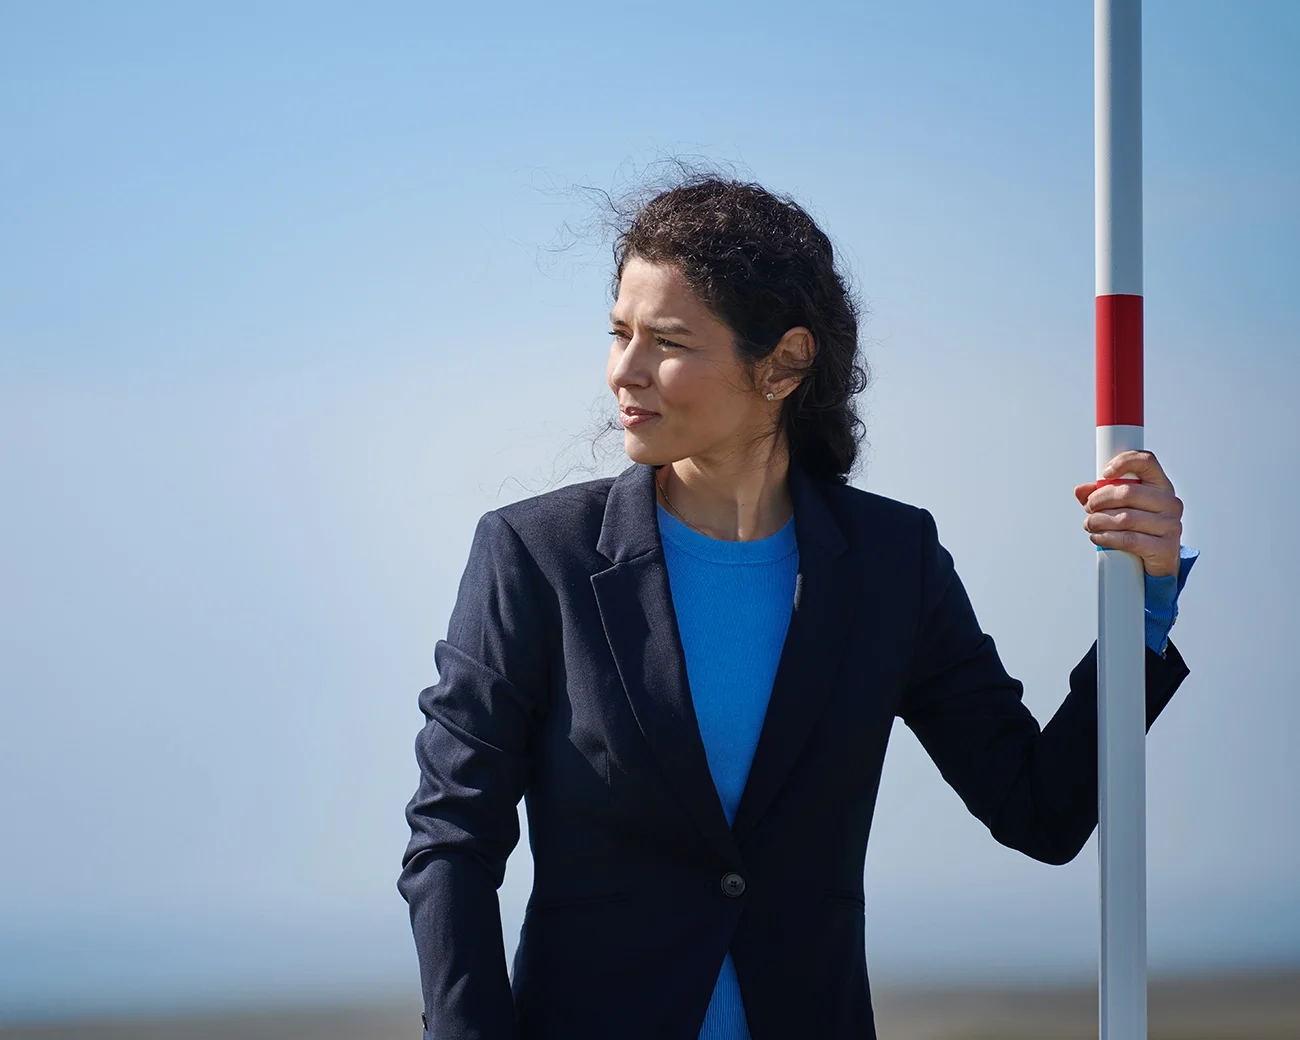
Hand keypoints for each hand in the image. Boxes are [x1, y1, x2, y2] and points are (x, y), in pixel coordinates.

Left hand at [1073, 450, 1183, 577]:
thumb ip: (1100, 495)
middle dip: (1100, 500)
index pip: (1146, 461)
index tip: (1105, 474)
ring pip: (1125, 518)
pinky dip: (1107, 538)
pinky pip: (1129, 540)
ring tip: (1089, 524)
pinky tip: (1097, 537)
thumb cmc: (1139, 529)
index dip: (1124, 462)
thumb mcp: (1120, 507)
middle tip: (1088, 507)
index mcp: (1161, 486)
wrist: (1158, 562)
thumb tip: (1080, 490)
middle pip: (1128, 492)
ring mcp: (1171, 525)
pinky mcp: (1166, 548)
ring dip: (1099, 521)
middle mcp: (1170, 503)